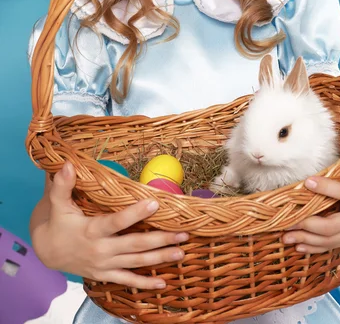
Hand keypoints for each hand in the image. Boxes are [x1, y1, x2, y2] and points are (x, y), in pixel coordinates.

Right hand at [31, 161, 187, 288]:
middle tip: (182, 233)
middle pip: (134, 244)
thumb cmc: (57, 222)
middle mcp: (101, 249)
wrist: (48, 251)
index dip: (135, 213)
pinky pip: (127, 280)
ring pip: (136, 262)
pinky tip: (163, 284)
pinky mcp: (106, 274)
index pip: (117, 222)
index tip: (155, 203)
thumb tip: (67, 164)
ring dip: (160, 257)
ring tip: (181, 251)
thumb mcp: (57, 203)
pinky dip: (145, 284)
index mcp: (92, 230)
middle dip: (160, 239)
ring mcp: (104, 264)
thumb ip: (62, 185)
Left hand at [282, 140, 339, 252]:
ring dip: (306, 239)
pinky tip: (298, 246)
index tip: (307, 181)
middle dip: (308, 224)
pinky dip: (314, 247)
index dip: (327, 188)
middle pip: (333, 226)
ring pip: (330, 239)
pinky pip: (332, 245)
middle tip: (287, 219)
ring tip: (285, 236)